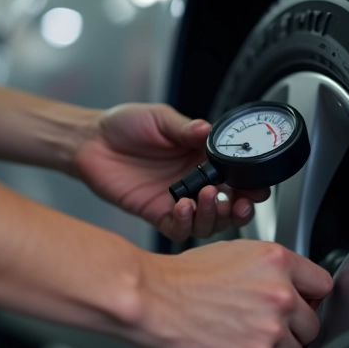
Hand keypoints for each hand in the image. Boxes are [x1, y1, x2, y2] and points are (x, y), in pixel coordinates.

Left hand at [73, 103, 269, 240]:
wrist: (90, 141)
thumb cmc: (122, 126)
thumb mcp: (159, 118)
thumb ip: (185, 128)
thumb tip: (207, 130)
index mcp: (200, 156)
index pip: (235, 175)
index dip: (250, 184)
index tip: (257, 186)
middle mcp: (193, 181)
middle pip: (229, 205)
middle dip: (241, 208)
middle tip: (241, 202)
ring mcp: (177, 200)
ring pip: (208, 222)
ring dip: (215, 215)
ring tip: (209, 198)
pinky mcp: (157, 213)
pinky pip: (179, 229)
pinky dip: (186, 223)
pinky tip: (183, 206)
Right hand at [133, 240, 332, 347]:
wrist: (152, 299)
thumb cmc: (181, 278)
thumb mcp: (233, 253)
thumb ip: (267, 270)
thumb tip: (285, 285)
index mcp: (277, 261)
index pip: (322, 285)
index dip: (309, 299)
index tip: (300, 307)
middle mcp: (280, 292)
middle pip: (311, 325)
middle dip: (290, 331)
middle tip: (263, 329)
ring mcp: (271, 327)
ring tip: (243, 343)